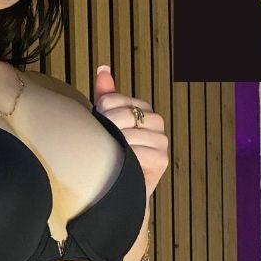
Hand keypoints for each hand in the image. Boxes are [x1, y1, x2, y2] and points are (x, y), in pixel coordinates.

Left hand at [92, 65, 168, 196]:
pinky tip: (120, 165)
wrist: (117, 191)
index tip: (99, 127)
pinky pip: (137, 152)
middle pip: (122, 115)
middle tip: (100, 146)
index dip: (100, 114)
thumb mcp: (106, 124)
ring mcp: (161, 141)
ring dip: (113, 147)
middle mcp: (156, 122)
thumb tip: (103, 69)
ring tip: (107, 157)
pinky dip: (125, 160)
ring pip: (128, 135)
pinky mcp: (161, 159)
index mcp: (143, 110)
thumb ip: (107, 96)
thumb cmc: (111, 157)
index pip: (114, 100)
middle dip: (106, 130)